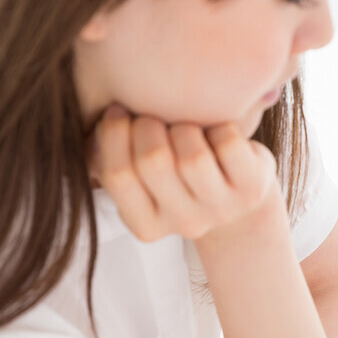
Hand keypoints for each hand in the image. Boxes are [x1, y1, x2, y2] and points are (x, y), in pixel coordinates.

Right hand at [85, 104, 279, 242]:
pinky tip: (216, 131)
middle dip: (148, 126)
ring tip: (185, 127)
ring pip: (191, 155)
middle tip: (153, 117)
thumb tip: (86, 116)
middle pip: (153, 161)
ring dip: (184, 127)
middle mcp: (184, 225)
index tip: (119, 111)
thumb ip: (105, 152)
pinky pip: (228, 144)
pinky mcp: (251, 189)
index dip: (112, 133)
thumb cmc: (178, 174)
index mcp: (146, 226)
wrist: (239, 197)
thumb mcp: (141, 172)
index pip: (117, 175)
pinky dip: (220, 126)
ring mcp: (221, 210)